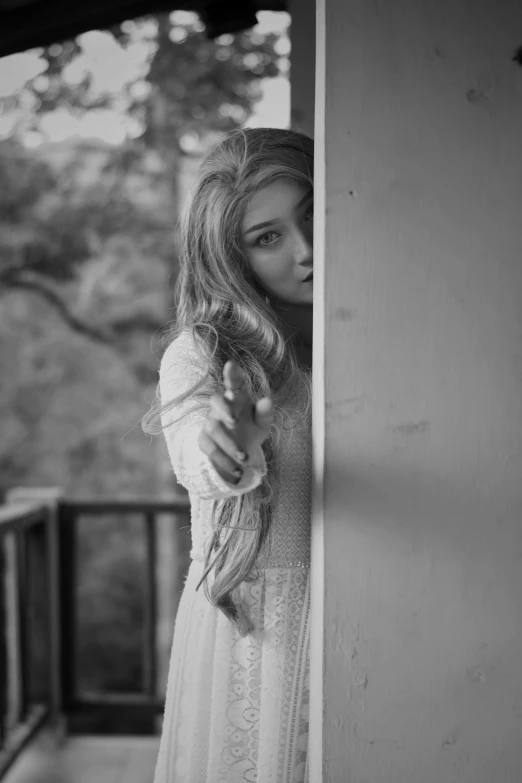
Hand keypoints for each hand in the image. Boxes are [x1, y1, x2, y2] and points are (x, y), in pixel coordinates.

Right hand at [198, 360, 273, 481]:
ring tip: (245, 458)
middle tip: (235, 421)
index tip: (231, 364)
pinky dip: (224, 460)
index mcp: (238, 397)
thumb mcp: (262, 424)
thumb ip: (265, 413)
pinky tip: (238, 471)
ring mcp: (210, 422)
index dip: (231, 374)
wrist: (238, 457)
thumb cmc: (251, 431)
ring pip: (213, 428)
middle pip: (215, 400)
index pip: (234, 383)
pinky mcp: (204, 440)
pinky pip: (210, 448)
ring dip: (229, 444)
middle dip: (224, 409)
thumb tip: (267, 399)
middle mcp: (221, 407)